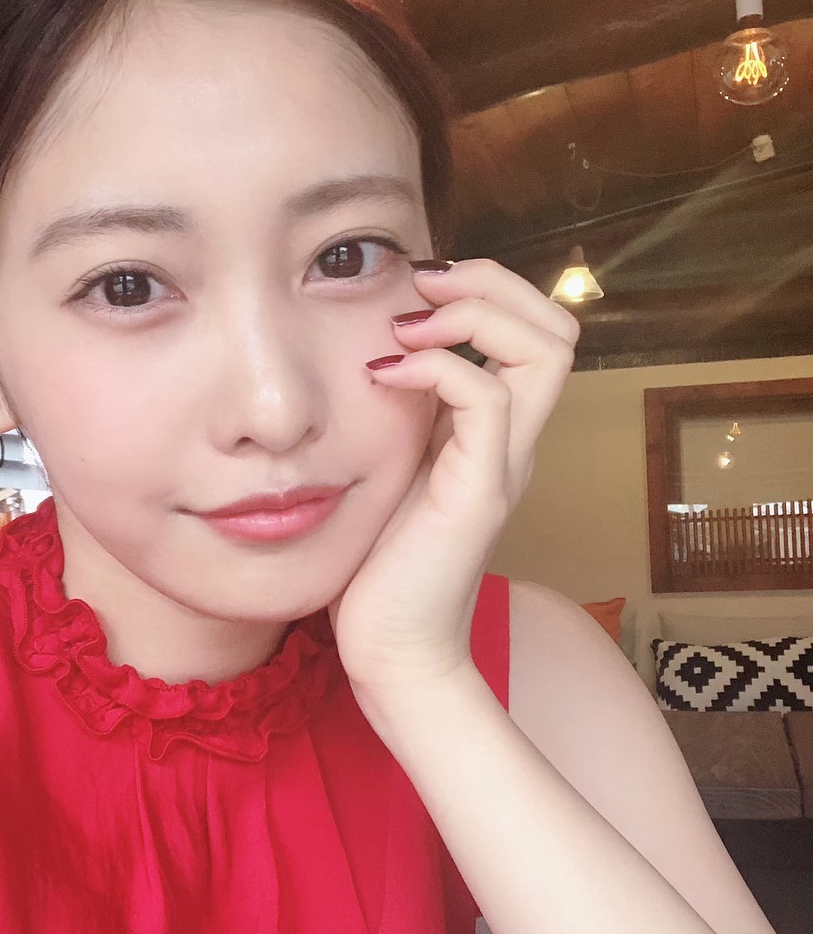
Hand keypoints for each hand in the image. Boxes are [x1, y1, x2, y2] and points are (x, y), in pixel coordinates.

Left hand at [330, 259, 578, 701]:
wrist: (393, 652)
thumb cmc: (380, 567)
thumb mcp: (392, 473)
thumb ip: (404, 421)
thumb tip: (375, 359)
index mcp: (494, 434)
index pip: (533, 333)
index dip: (486, 290)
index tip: (414, 291)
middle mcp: (513, 443)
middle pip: (557, 328)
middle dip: (492, 281)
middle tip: (422, 284)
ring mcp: (504, 466)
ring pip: (544, 350)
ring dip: (473, 313)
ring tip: (406, 328)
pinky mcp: (479, 492)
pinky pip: (486, 397)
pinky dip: (435, 367)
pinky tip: (381, 375)